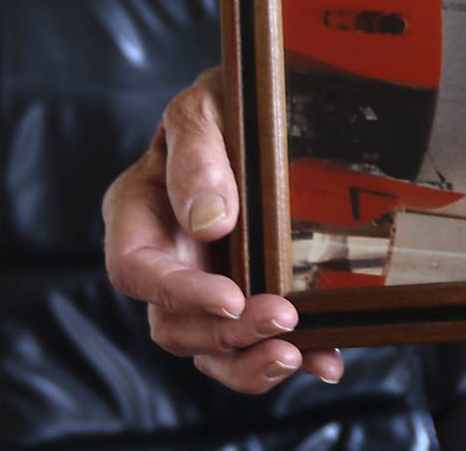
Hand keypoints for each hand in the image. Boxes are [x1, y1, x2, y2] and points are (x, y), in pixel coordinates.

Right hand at [102, 68, 343, 392]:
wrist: (272, 106)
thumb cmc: (228, 103)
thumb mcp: (206, 108)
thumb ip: (198, 154)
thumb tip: (208, 219)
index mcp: (140, 212)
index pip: (137, 269)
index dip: (180, 293)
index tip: (230, 298)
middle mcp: (166, 258)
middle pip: (174, 324)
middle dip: (227, 333)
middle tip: (285, 320)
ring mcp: (204, 281)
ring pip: (210, 349)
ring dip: (252, 362)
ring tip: (303, 356)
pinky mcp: (247, 293)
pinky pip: (255, 341)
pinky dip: (293, 354)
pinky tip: (328, 359)